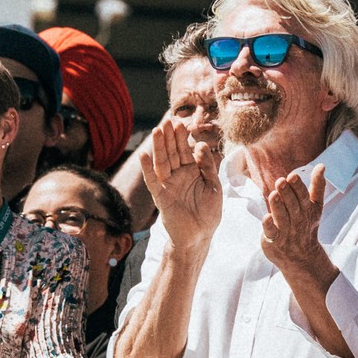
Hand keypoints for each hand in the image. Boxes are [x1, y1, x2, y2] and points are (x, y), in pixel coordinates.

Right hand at [140, 119, 221, 251]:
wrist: (199, 236)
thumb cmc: (208, 213)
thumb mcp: (214, 186)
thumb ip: (207, 166)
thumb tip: (200, 144)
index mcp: (192, 171)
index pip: (185, 151)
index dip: (183, 138)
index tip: (182, 124)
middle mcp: (178, 175)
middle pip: (172, 153)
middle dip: (170, 137)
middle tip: (168, 121)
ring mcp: (168, 185)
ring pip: (162, 162)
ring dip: (159, 147)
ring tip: (157, 130)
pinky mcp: (160, 196)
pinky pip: (152, 180)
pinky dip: (147, 169)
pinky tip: (144, 155)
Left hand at [260, 165, 328, 275]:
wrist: (302, 257)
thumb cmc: (306, 225)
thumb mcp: (315, 206)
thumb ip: (318, 186)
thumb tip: (322, 165)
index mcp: (307, 209)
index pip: (303, 196)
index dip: (298, 187)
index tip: (292, 176)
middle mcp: (297, 219)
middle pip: (292, 205)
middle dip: (287, 193)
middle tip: (281, 181)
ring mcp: (286, 230)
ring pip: (281, 216)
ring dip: (277, 206)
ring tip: (273, 194)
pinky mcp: (274, 240)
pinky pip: (271, 232)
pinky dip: (268, 225)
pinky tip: (265, 217)